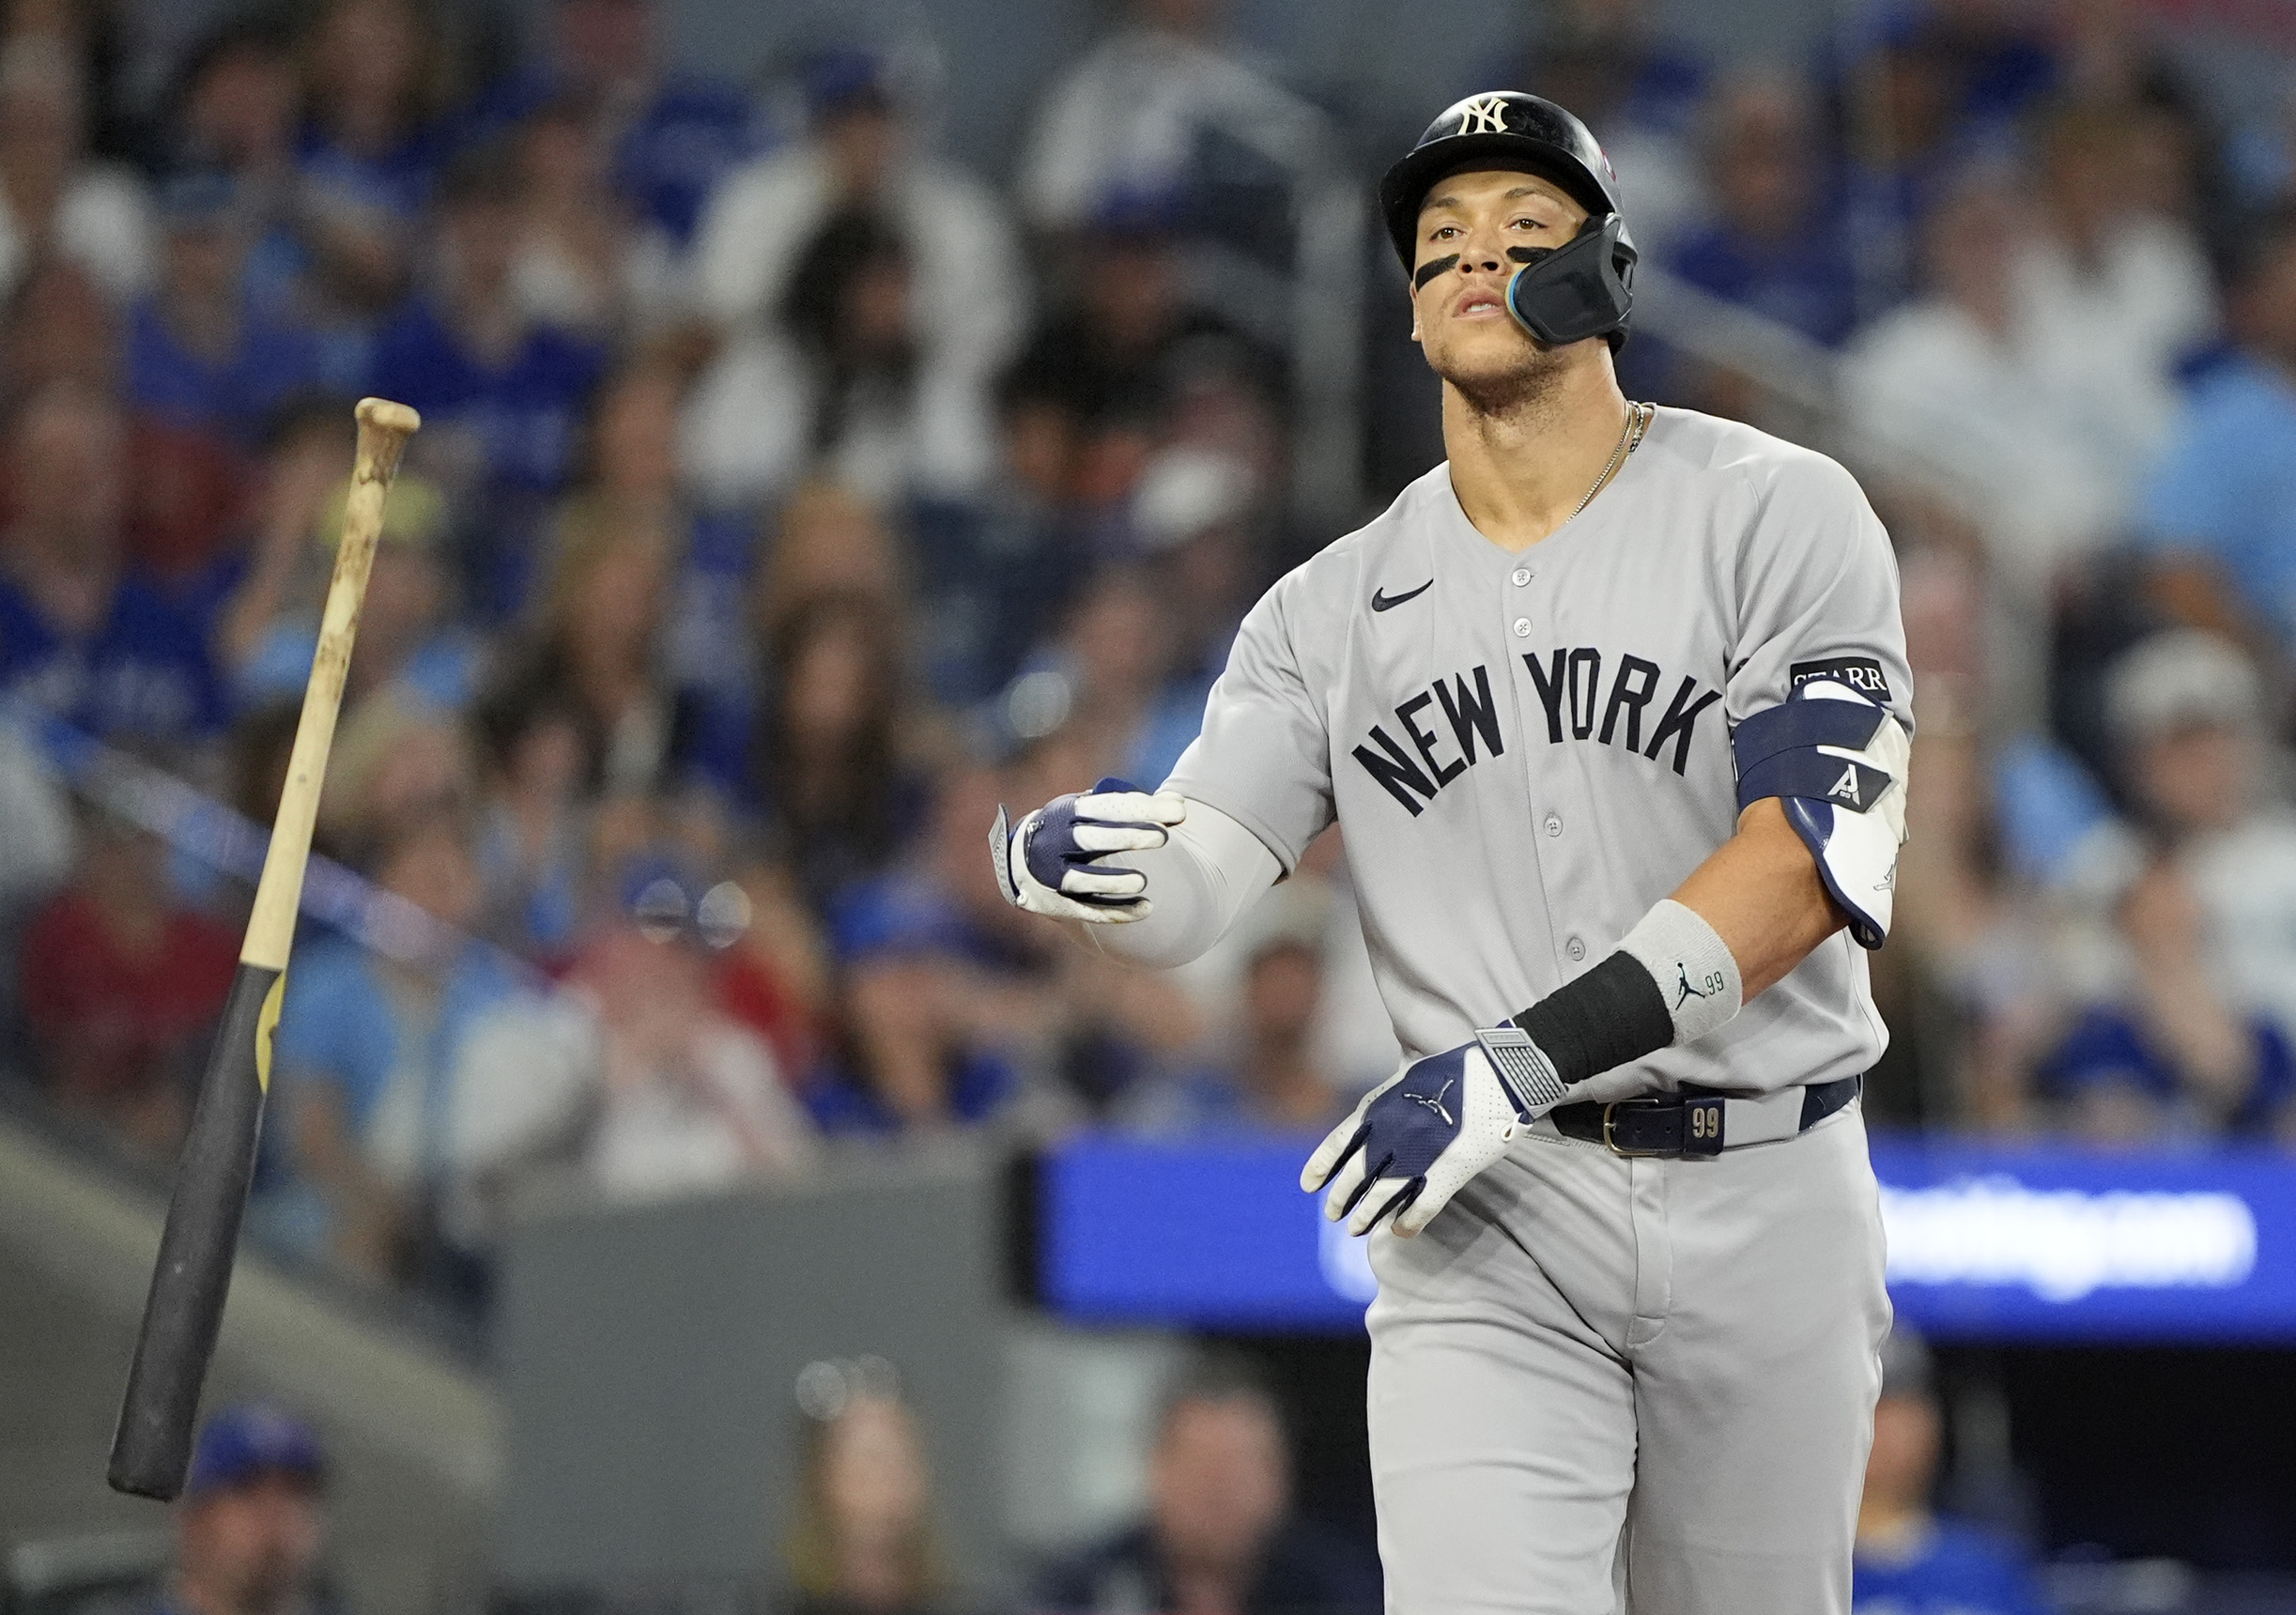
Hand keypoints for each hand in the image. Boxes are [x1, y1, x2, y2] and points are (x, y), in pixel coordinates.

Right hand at [990, 778, 1184, 924]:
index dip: (1140, 808)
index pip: (1103, 807)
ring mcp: (1052, 876)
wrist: (1020, 861)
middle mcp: (1054, 842)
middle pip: (1089, 839)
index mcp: (1065, 812)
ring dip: (1113, 882)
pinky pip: (1088, 911)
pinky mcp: (1058, 904)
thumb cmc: (1070, 828)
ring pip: (1082, 880)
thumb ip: (1133, 807)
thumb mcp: (1090, 810)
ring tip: (1142, 881)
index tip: (1177, 811)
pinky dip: (1117, 912)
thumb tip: (1178, 803)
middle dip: (1127, 837)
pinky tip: (1146, 908)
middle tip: (1163, 837)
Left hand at [1301, 1028, 1563, 1236]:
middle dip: (1341, 1198)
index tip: (1308, 1186)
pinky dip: (1407, 1222)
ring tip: (1356, 1229)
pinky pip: (1422, 1207)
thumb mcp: (1407, 1074)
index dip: (1321, 1167)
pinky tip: (1398, 1232)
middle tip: (1333, 1215)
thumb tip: (1368, 1114)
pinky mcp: (1449, 1172)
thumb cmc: (1454, 1070)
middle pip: (1356, 1176)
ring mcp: (1420, 1155)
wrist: (1500, 1075)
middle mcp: (1392, 1134)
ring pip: (1383, 1197)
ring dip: (1366, 1216)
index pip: (1338, 1143)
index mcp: (1379, 1107)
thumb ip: (1386, 1099)